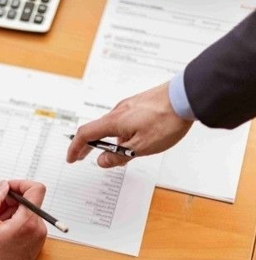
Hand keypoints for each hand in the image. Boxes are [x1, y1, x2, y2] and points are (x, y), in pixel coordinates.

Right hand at [0, 180, 47, 259]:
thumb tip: (2, 185)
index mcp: (27, 222)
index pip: (36, 188)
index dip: (19, 183)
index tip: (6, 189)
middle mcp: (38, 228)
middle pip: (29, 200)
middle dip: (10, 201)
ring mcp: (39, 236)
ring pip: (27, 211)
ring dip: (10, 212)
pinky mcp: (36, 241)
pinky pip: (28, 222)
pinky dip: (14, 222)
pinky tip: (1, 233)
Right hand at [66, 82, 192, 167]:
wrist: (187, 97)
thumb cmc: (166, 120)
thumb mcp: (141, 147)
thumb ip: (119, 156)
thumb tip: (102, 161)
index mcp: (114, 122)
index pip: (85, 135)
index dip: (75, 148)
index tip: (71, 158)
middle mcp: (118, 111)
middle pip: (97, 129)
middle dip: (88, 144)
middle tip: (83, 156)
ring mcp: (130, 105)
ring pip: (113, 125)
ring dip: (110, 140)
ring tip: (122, 153)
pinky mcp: (141, 103)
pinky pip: (125, 119)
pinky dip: (122, 131)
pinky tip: (137, 137)